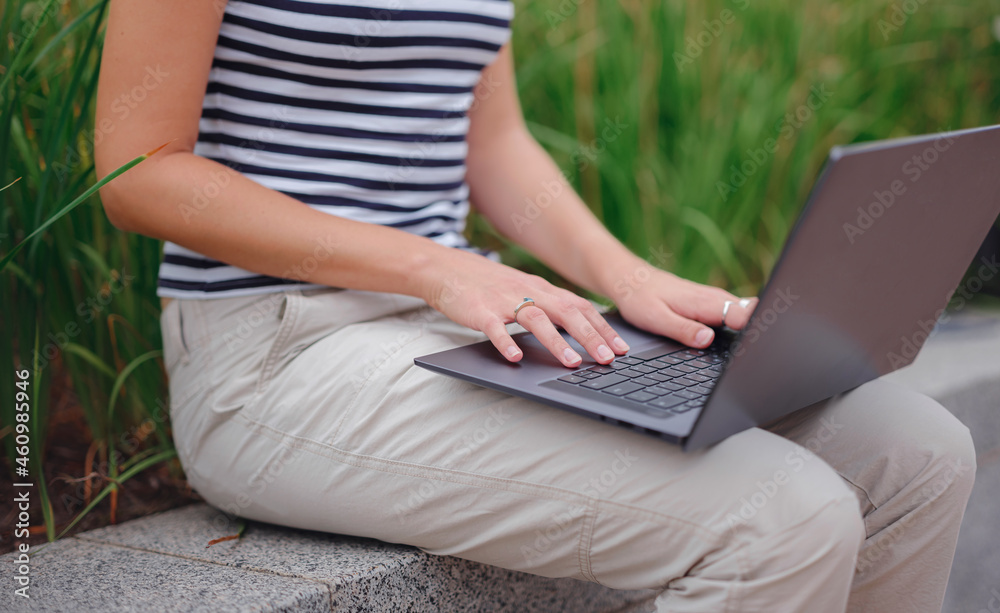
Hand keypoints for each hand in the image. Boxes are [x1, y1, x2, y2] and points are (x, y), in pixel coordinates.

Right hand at [421, 249, 629, 366]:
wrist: (446, 267)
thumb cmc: (488, 284)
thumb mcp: (523, 289)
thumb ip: (549, 305)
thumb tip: (581, 327)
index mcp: (541, 288)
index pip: (580, 307)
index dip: (603, 327)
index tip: (622, 348)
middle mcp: (527, 291)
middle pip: (566, 312)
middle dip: (591, 336)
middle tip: (609, 359)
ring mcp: (503, 300)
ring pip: (536, 319)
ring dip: (557, 342)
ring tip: (572, 363)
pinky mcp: (479, 311)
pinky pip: (494, 328)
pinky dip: (506, 342)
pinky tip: (515, 358)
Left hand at [612, 263, 757, 348]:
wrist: (630, 278)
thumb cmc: (640, 298)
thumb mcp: (657, 319)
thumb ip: (684, 330)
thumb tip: (708, 340)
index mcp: (705, 303)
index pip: (745, 314)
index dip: (758, 329)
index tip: (762, 344)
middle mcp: (714, 298)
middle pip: (753, 311)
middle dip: (764, 327)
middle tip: (767, 349)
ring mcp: (714, 298)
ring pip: (745, 310)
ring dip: (755, 324)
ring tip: (762, 345)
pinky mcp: (709, 301)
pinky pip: (734, 311)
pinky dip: (742, 322)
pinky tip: (743, 336)